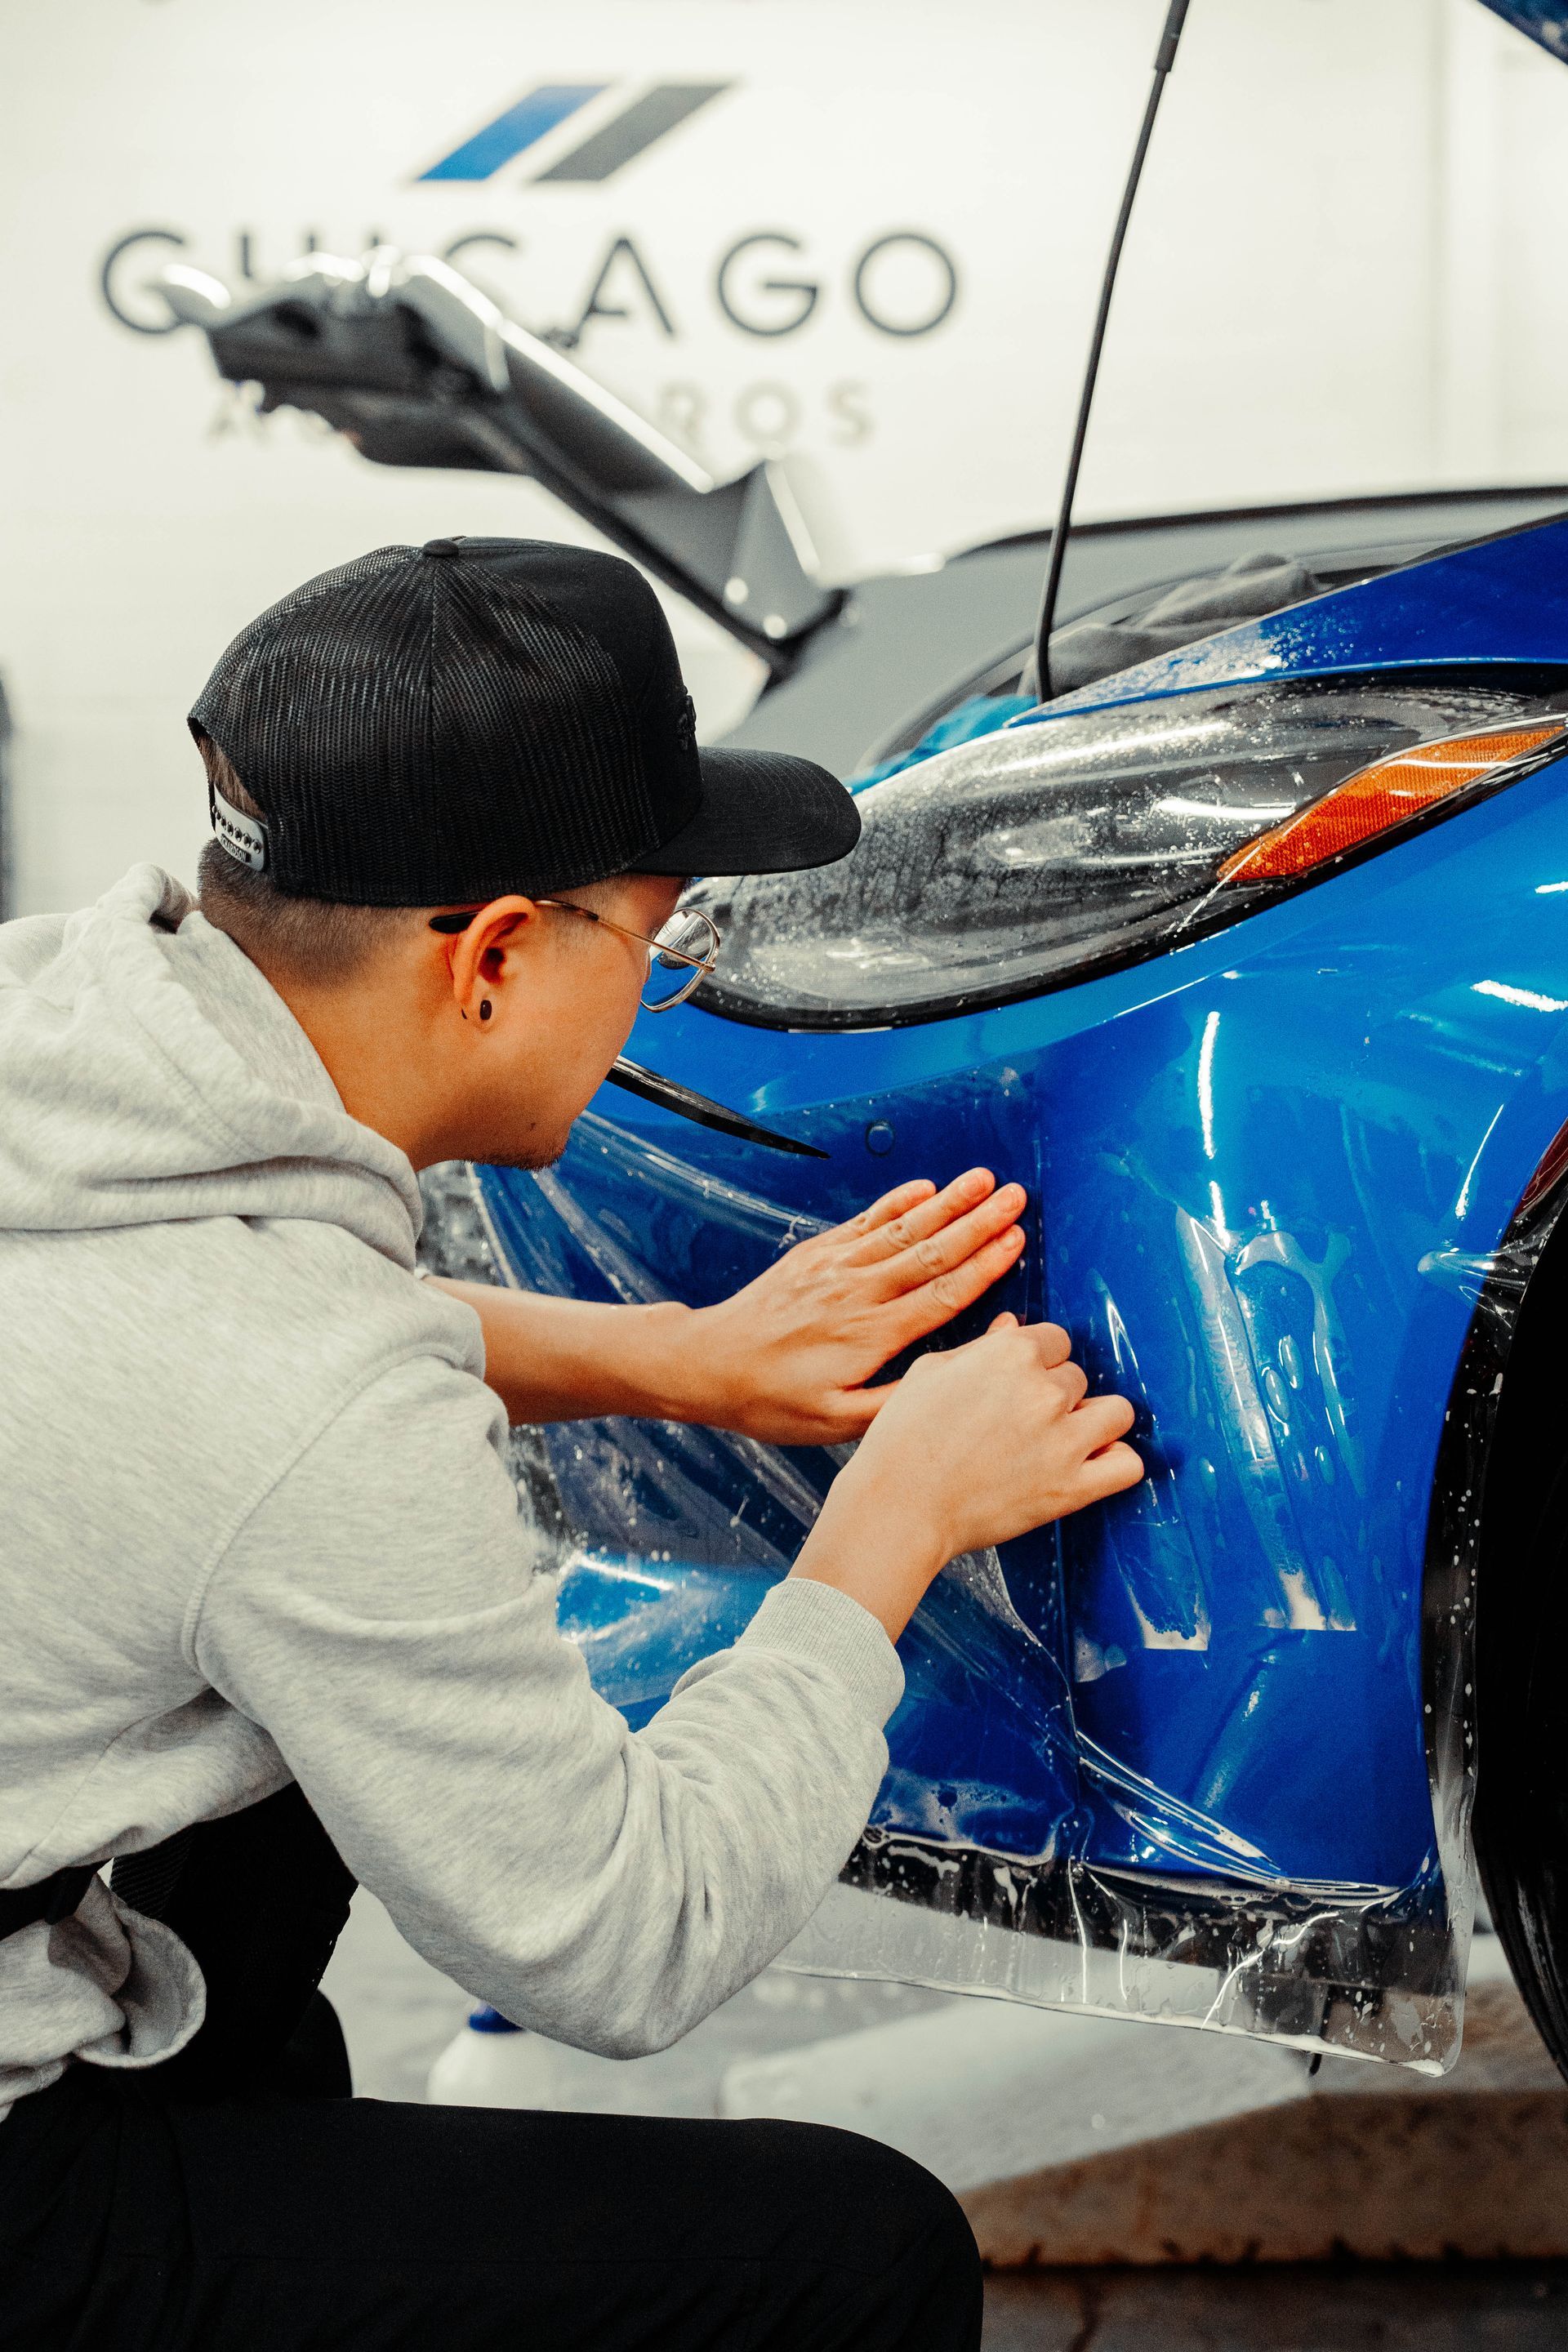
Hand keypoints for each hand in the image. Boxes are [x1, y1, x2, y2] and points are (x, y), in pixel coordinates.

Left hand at [689, 1169, 1029, 1444]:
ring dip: (947, 1201)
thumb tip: (950, 1378)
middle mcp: (857, 1292)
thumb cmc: (772, 1400)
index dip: (983, 1265)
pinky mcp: (816, 1254)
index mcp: (870, 1335)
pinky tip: (924, 1187)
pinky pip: (864, 1222)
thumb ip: (896, 1399)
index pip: (941, 1293)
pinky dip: (896, 1202)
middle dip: (978, 1221)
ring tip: (984, 1179)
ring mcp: (835, 1267)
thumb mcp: (835, 1423)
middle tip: (1017, 1196)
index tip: (1016, 1240)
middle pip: (931, 1250)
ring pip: (902, 1228)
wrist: (709, 1363)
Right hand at [792, 1313, 1142, 1638]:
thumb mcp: (929, 1373)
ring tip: (1063, 1440)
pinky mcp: (1072, 1487)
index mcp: (1010, 1352)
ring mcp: (1063, 1439)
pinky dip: (1116, 1463)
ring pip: (1116, 1412)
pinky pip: (1128, 1465)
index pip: (1056, 1341)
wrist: (898, 1506)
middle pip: (1078, 1378)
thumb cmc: (902, 1440)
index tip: (1019, 1385)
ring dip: (1094, 1422)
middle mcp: (1044, 1389)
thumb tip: (1013, 1326)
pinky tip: (1090, 1465)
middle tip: (1022, 1423)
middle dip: (1055, 1397)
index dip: (1038, 1363)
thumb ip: (980, 1347)